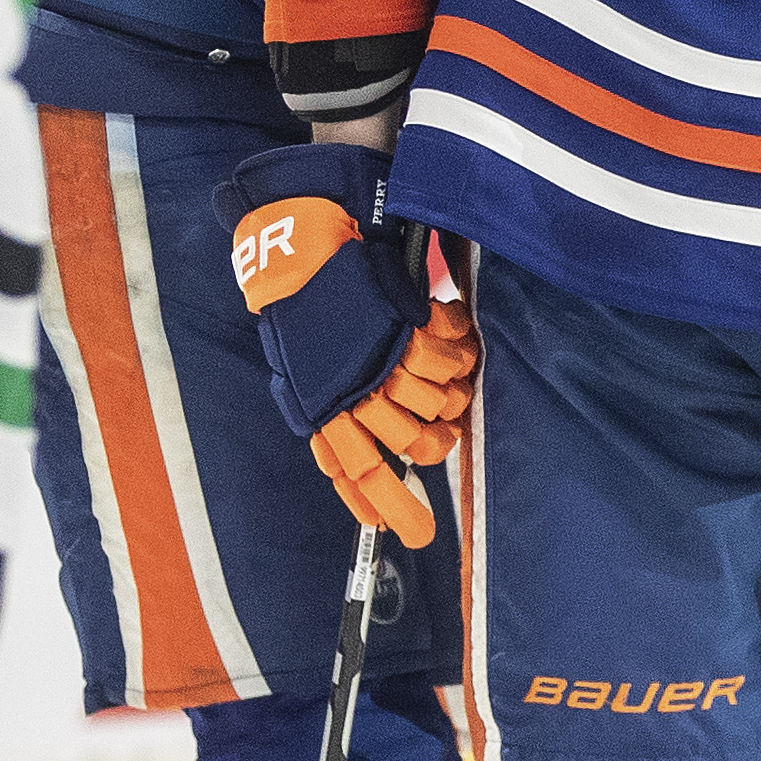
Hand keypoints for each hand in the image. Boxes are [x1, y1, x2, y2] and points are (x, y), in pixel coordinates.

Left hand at [219, 142, 466, 545]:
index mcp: (319, 400)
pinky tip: (449, 326)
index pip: (351, 470)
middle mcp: (346, 388)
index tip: (417, 535)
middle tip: (445, 429)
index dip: (384, 506)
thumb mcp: (304, 354)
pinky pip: (445, 358)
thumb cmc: (309, 289)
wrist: (310, 225)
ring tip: (446, 363)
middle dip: (435, 443)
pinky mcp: (399, 327)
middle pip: (408, 445)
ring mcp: (375, 359)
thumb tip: (363, 444)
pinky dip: (455, 344)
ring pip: (433, 403)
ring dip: (449, 387)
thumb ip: (331, 397)